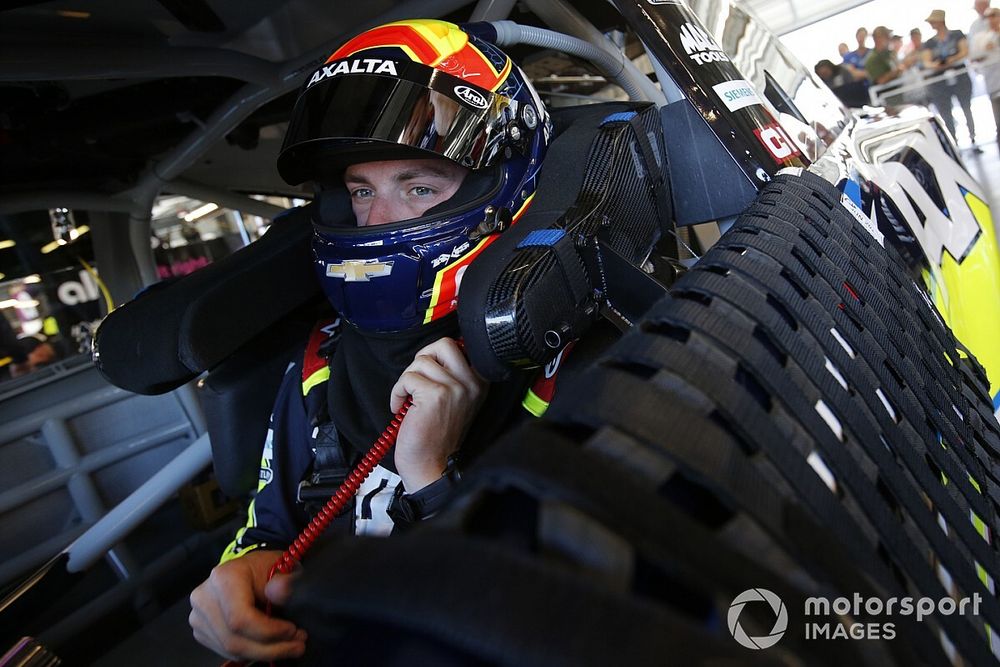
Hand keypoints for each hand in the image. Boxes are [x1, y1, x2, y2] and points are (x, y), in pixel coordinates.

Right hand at [189, 549, 305, 660]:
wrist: (251, 571)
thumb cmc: (268, 569)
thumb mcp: (285, 568)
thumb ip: (287, 581)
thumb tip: (279, 592)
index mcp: (224, 577)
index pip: (240, 618)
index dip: (268, 631)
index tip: (293, 630)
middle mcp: (204, 597)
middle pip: (234, 640)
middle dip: (271, 648)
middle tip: (299, 645)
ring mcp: (199, 616)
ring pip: (230, 650)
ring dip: (264, 653)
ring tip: (289, 645)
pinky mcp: (201, 631)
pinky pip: (226, 651)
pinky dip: (252, 652)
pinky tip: (270, 644)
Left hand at [390, 337, 485, 491]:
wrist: (432, 466)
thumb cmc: (438, 436)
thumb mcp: (456, 400)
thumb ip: (451, 376)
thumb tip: (432, 354)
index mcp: (479, 381)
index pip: (458, 346)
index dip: (436, 357)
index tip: (428, 375)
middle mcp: (471, 382)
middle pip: (442, 344)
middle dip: (422, 360)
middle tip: (417, 382)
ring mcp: (455, 387)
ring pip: (420, 362)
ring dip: (407, 381)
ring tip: (409, 400)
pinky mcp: (435, 395)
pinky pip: (407, 379)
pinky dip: (398, 393)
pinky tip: (402, 408)